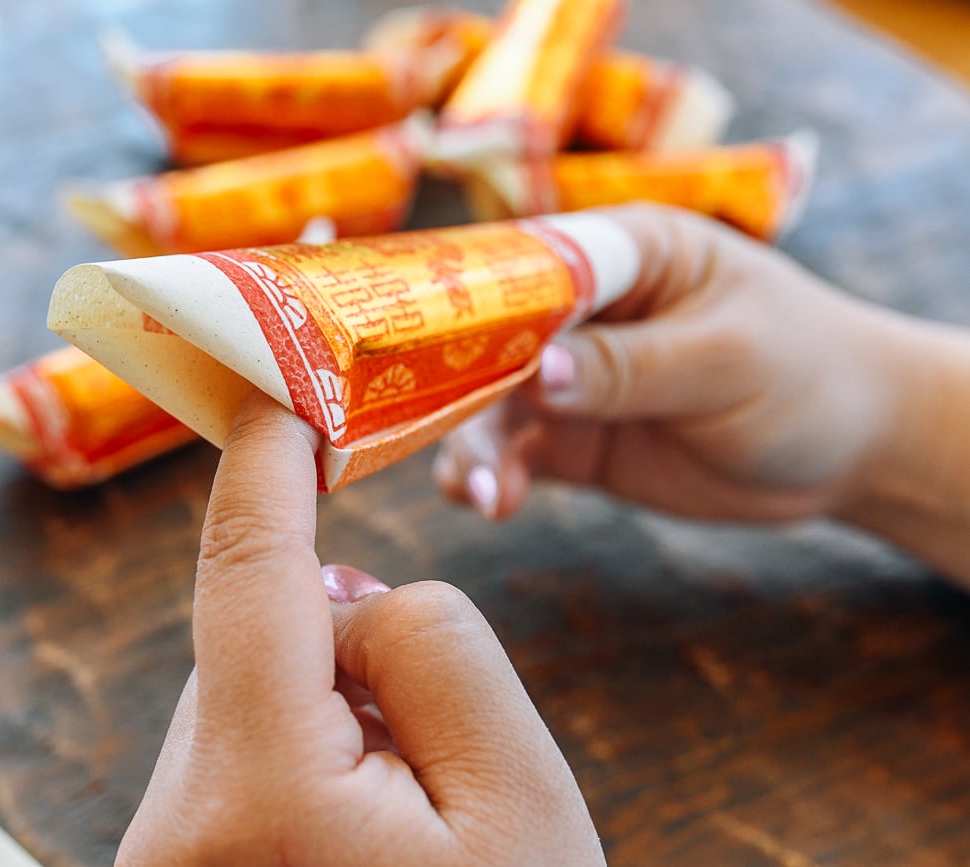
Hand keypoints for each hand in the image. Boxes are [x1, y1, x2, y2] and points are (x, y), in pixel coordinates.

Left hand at [118, 393, 604, 865]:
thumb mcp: (520, 795)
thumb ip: (435, 648)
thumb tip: (341, 593)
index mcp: (263, 793)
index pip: (248, 570)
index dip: (266, 467)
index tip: (279, 399)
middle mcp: (179, 826)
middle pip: (250, 641)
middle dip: (337, 642)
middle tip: (426, 744)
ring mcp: (164, 858)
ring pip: (240, 699)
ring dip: (317, 709)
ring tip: (397, 818)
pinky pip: (231, 761)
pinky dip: (294, 760)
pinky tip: (352, 836)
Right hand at [436, 203, 907, 524]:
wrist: (852, 450)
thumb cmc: (809, 372)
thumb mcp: (727, 360)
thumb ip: (632, 365)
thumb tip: (538, 373)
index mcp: (623, 253)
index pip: (525, 264)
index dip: (464, 300)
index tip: (417, 347)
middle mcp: (586, 309)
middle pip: (489, 339)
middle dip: (456, 389)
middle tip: (443, 441)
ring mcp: (577, 376)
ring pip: (492, 405)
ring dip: (473, 445)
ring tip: (483, 492)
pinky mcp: (577, 437)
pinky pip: (515, 453)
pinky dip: (493, 476)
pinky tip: (492, 501)